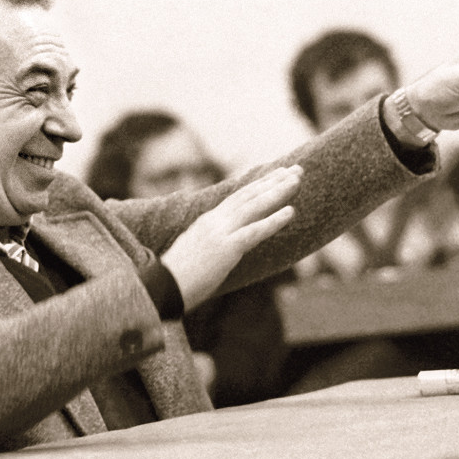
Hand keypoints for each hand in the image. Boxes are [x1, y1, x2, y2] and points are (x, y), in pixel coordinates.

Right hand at [162, 165, 302, 311]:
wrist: (161, 288)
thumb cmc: (178, 277)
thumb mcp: (197, 251)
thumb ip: (213, 241)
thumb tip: (226, 243)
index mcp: (209, 221)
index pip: (239, 196)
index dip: (261, 184)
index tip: (279, 173)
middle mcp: (215, 221)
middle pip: (249, 195)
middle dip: (274, 181)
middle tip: (297, 169)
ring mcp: (220, 233)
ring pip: (254, 206)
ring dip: (278, 192)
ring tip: (297, 180)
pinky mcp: (225, 249)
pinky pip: (254, 232)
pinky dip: (273, 221)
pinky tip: (291, 211)